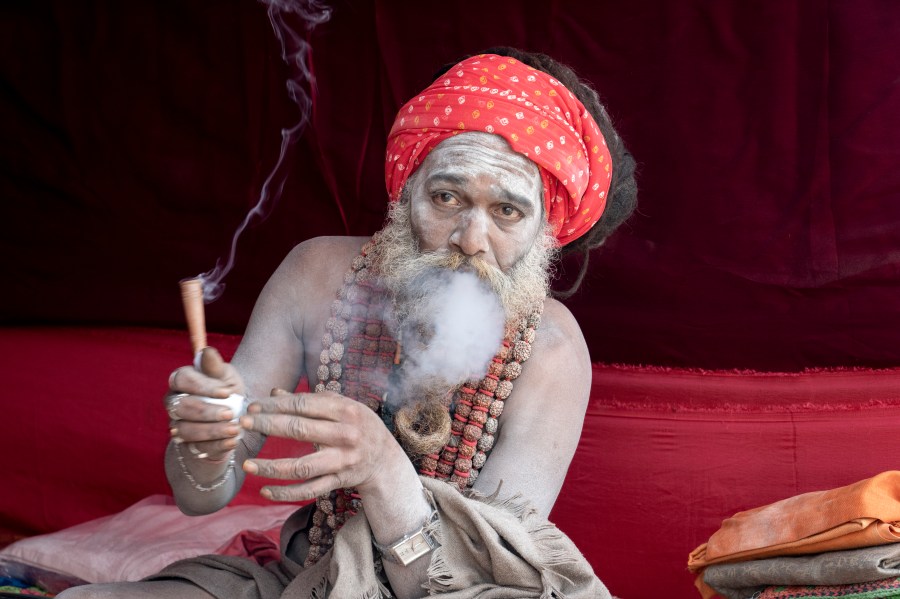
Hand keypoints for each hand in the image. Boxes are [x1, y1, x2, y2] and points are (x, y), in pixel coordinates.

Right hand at [165, 347, 244, 460]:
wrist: (234, 418)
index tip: (226, 392)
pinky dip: (216, 445)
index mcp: (181, 381)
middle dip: (207, 411)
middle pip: (182, 407)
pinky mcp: (187, 445)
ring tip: (234, 430)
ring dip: (212, 431)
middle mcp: (174, 403)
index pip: (182, 380)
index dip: (203, 387)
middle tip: (230, 413)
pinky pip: (197, 448)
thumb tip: (207, 351)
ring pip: (186, 430)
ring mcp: (177, 425)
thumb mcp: (226, 377)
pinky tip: (232, 442)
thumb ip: (215, 367)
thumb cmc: (228, 391)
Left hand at [240, 389, 400, 500]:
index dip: (276, 405)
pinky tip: (265, 490)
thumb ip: (309, 401)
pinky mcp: (339, 481)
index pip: (304, 405)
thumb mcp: (341, 407)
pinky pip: (309, 490)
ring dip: (271, 466)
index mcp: (345, 410)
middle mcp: (345, 435)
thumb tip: (274, 393)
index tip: (253, 407)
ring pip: (301, 466)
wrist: (385, 458)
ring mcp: (342, 460)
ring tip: (247, 464)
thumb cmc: (358, 425)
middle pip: (300, 430)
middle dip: (268, 425)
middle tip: (243, 424)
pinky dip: (286, 493)